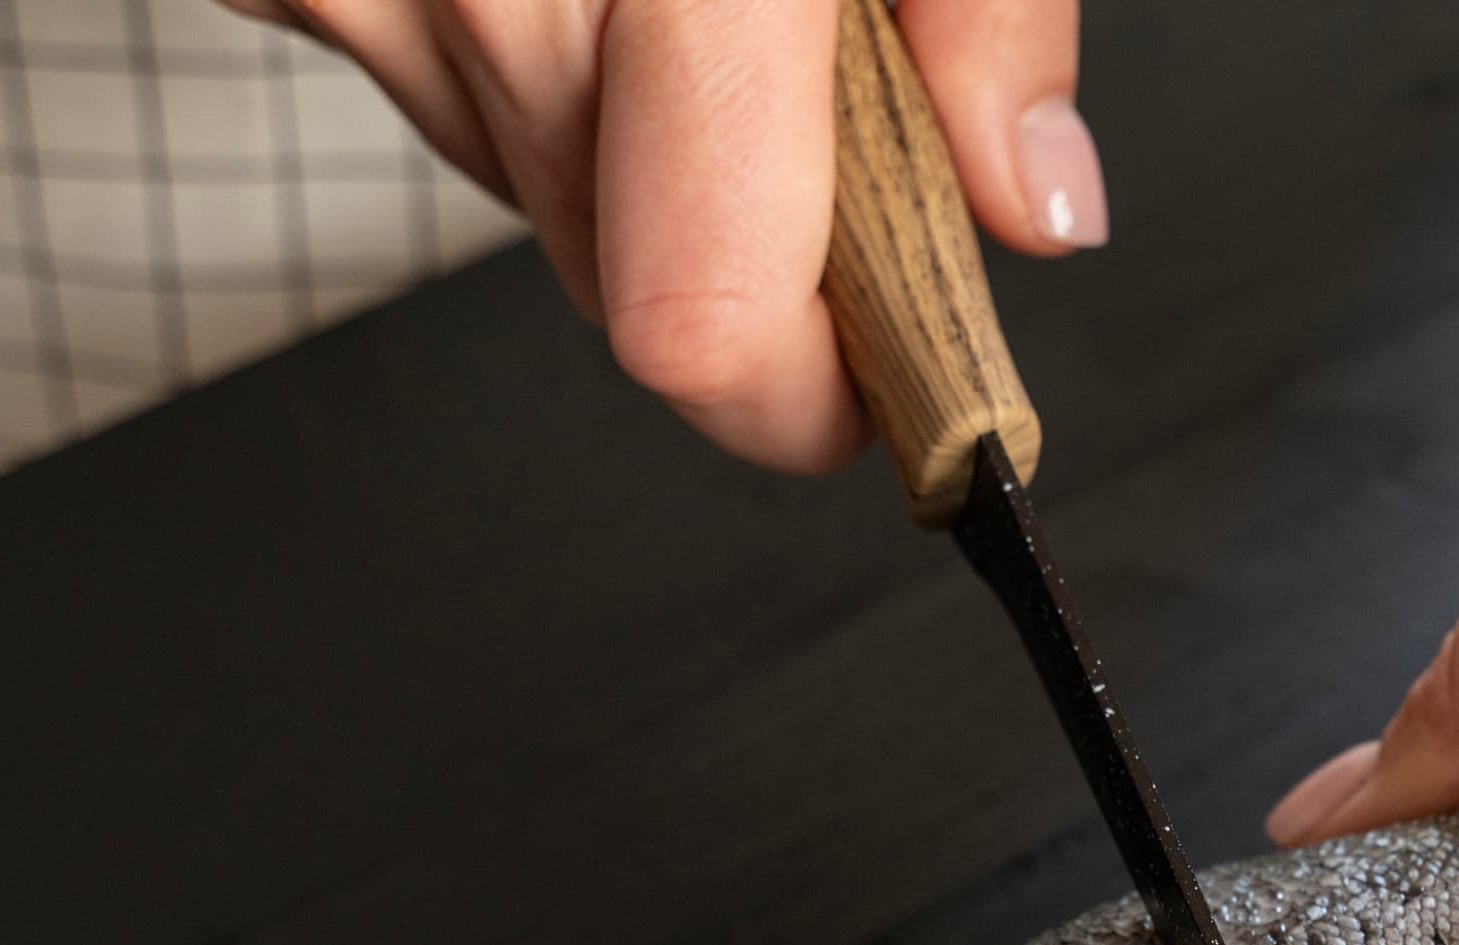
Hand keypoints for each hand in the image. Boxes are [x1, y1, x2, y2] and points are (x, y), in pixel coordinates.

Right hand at [223, 0, 1103, 467]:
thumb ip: (983, 5)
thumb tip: (1030, 208)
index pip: (701, 326)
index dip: (816, 392)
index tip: (902, 381)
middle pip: (632, 275)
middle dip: (752, 220)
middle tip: (813, 75)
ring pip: (531, 181)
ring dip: (634, 121)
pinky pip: (428, 72)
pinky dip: (519, 33)